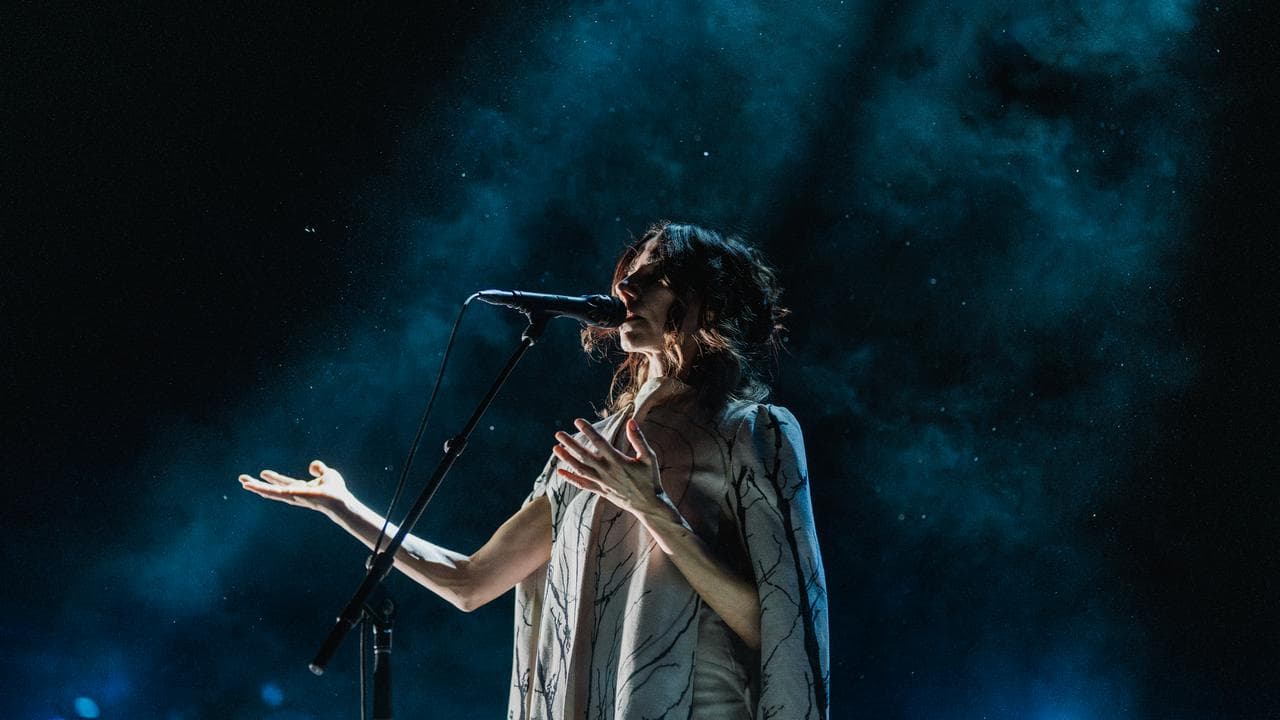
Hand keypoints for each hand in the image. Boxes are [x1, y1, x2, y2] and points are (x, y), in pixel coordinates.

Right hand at [238, 459, 353, 515]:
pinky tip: (260, 490)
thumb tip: (312, 465)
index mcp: (299, 488)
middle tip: (241, 480)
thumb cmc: (336, 491)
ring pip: (273, 493)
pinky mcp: (298, 495)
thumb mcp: (328, 474)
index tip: (261, 473)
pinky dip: (272, 491)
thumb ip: (319, 469)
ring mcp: (294, 496)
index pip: (282, 483)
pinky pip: (283, 493)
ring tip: (244, 484)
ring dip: (258, 488)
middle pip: (273, 489)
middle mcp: (294, 494)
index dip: (273, 478)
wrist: (342, 500)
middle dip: (257, 485)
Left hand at [553, 417, 672, 518]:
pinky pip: (582, 484)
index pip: (600, 442)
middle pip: (584, 455)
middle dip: (571, 444)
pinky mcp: (601, 491)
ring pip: (580, 469)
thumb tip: (631, 421)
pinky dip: (571, 479)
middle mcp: (607, 471)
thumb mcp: (649, 458)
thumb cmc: (650, 479)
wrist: (649, 505)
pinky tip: (560, 472)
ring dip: (567, 459)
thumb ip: (639, 439)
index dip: (588, 431)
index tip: (577, 421)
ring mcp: (602, 482)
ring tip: (555, 448)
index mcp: (618, 461)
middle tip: (558, 434)